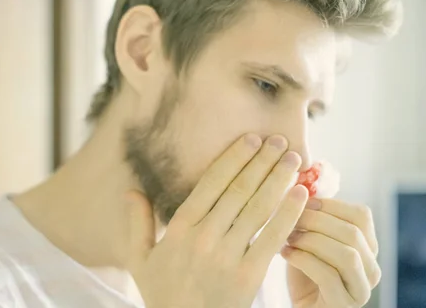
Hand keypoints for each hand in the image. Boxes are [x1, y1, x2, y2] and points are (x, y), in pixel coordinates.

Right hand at [125, 134, 308, 307]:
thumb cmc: (162, 295)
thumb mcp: (139, 260)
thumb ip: (137, 224)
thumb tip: (130, 190)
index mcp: (179, 229)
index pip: (211, 183)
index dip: (234, 158)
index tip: (251, 139)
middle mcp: (204, 237)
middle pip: (239, 190)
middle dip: (262, 161)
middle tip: (279, 140)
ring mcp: (228, 257)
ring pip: (257, 208)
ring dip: (278, 180)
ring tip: (294, 158)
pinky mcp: (249, 277)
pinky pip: (272, 238)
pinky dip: (288, 214)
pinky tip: (301, 195)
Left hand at [283, 198, 379, 307]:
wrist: (301, 305)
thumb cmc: (303, 268)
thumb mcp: (309, 237)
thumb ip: (312, 216)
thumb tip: (297, 182)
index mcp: (367, 247)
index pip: (362, 215)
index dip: (330, 204)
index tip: (300, 201)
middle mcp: (371, 268)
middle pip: (353, 233)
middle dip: (315, 221)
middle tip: (288, 218)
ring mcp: (361, 289)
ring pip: (347, 255)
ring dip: (311, 240)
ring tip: (286, 237)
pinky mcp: (344, 304)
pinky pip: (329, 276)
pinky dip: (303, 260)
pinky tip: (284, 254)